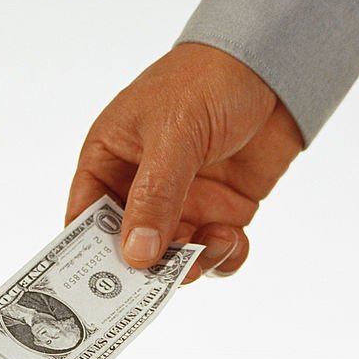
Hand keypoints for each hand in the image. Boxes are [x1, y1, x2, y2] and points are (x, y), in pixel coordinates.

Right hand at [66, 43, 303, 282]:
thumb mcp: (174, 132)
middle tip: (160, 286)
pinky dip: (226, 255)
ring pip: (176, 256)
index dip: (87, 254)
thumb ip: (155, 194)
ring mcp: (185, 199)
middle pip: (131, 246)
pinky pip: (217, 249)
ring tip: (208, 249)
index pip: (86, 216)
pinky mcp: (224, 208)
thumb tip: (136, 255)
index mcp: (111, 158)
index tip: (94, 291)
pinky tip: (235, 238)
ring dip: (192, 263)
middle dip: (146, 268)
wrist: (272, 67)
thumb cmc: (207, 80)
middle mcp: (142, 185)